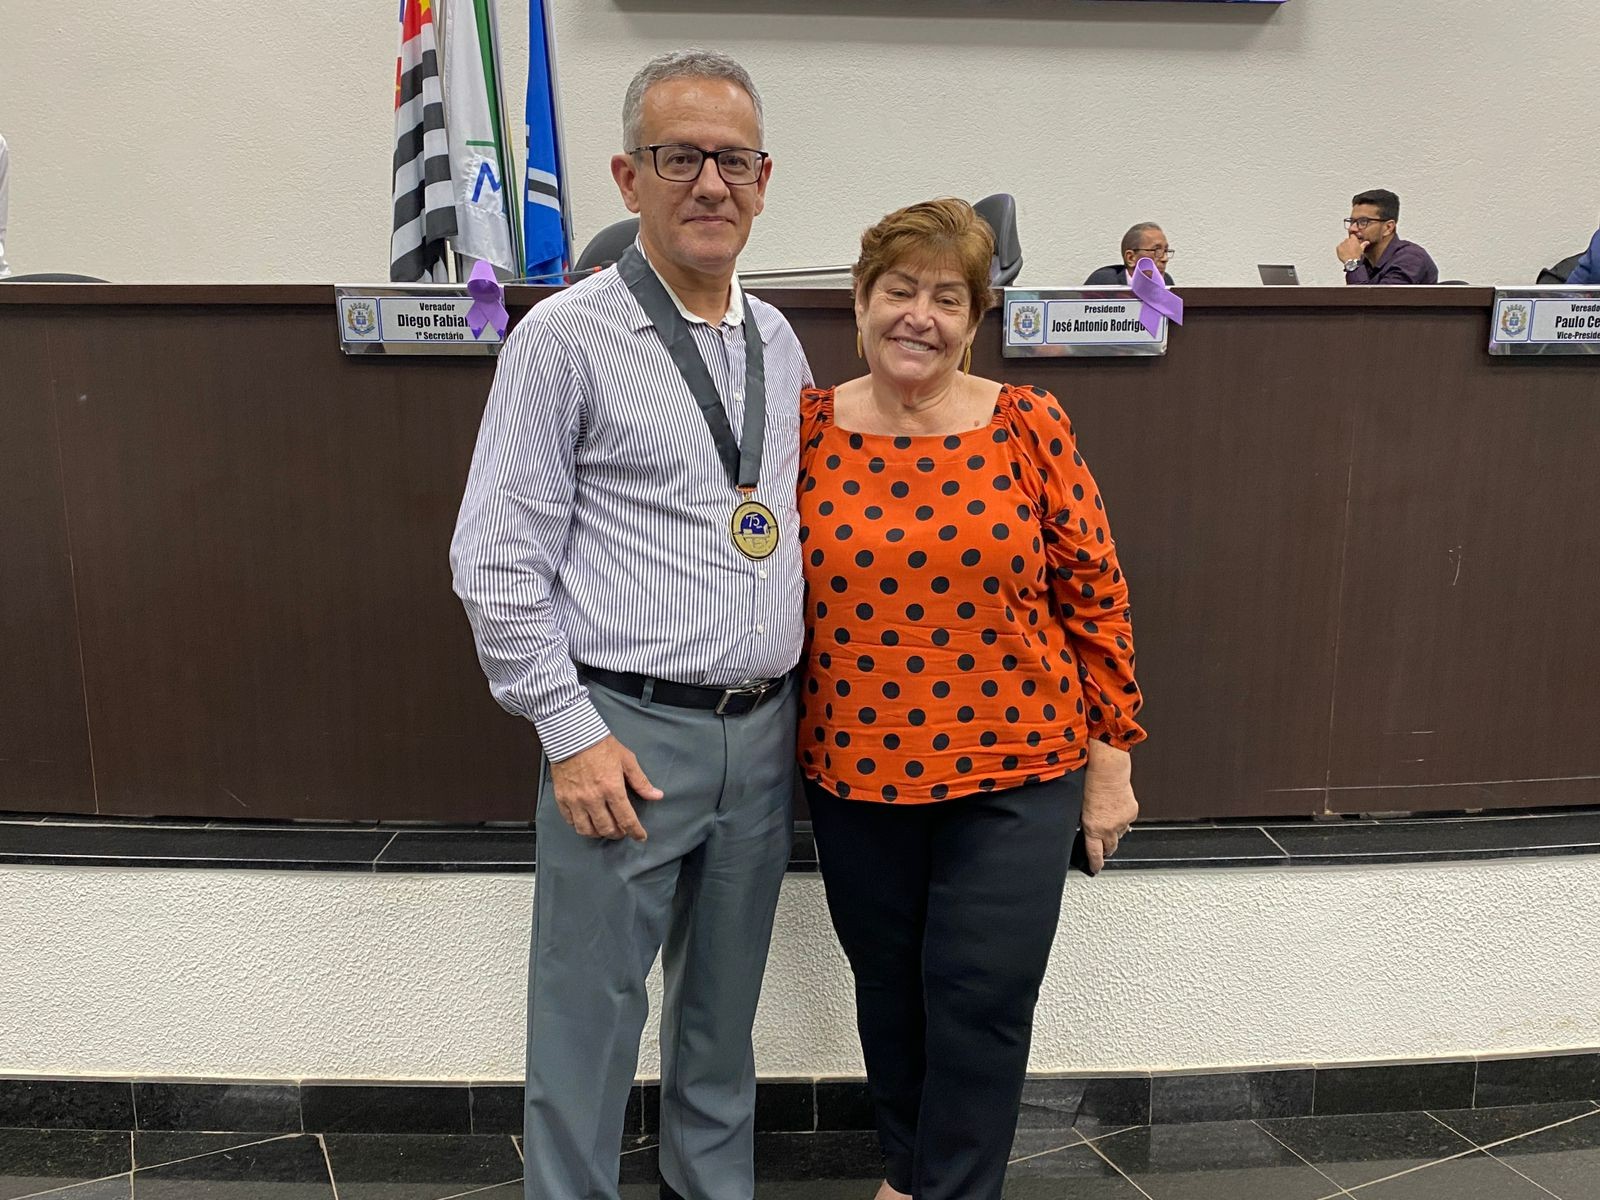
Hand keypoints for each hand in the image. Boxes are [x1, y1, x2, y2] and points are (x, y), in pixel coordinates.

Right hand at [548, 735, 662, 840]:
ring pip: (587, 830)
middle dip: (618, 834)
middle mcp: (593, 798)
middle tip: (622, 830)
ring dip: (598, 833)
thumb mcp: (626, 760)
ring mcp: (576, 800)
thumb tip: (656, 795)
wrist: (572, 735)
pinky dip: (580, 825)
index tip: (640, 836)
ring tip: (604, 828)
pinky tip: (587, 822)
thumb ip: (641, 781)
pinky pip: (570, 821)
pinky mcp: (562, 798)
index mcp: (612, 788)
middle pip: (607, 828)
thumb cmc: (600, 745)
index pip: (626, 819)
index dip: (635, 832)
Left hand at [1081, 740, 1137, 872]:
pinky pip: (1127, 822)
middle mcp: (1108, 828)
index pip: (1094, 853)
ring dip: (1114, 832)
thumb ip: (1085, 823)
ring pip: (1120, 834)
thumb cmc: (1091, 785)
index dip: (1095, 864)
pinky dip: (1122, 819)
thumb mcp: (1080, 809)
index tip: (1095, 868)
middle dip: (1107, 849)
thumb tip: (1086, 831)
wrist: (1108, 773)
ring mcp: (1122, 822)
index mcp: (1092, 828)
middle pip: (1110, 848)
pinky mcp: (1132, 813)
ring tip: (1109, 821)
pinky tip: (1116, 809)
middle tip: (1104, 848)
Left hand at [1336, 234, 1368, 263]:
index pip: (1352, 236)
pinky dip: (1340, 249)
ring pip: (1343, 243)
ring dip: (1344, 246)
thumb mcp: (1362, 249)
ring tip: (1347, 252)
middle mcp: (1347, 240)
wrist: (1351, 261)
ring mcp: (1342, 244)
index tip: (1353, 243)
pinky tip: (1343, 253)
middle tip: (1350, 248)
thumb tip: (1367, 242)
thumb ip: (1364, 244)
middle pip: (1347, 240)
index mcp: (1353, 239)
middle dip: (1348, 243)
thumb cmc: (1357, 255)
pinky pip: (1338, 247)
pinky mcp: (1338, 248)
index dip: (1353, 239)